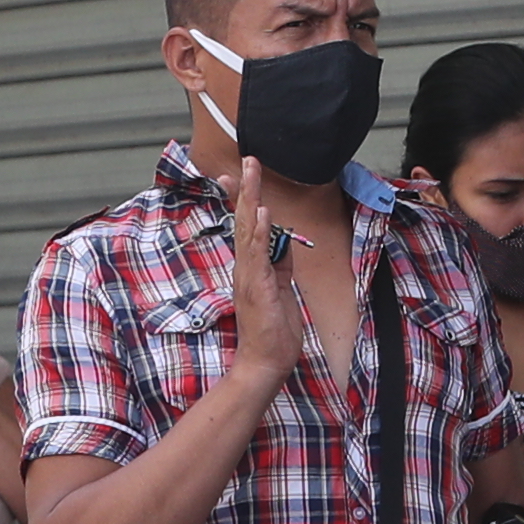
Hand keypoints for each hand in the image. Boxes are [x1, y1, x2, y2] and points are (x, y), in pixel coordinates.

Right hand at [224, 163, 308, 397]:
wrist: (265, 363)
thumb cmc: (273, 332)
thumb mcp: (282, 289)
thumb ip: (281, 264)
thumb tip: (284, 241)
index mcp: (251, 267)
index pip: (246, 226)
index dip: (244, 199)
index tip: (240, 173)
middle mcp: (245, 267)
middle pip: (243, 221)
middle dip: (246, 189)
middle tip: (246, 160)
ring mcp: (249, 276)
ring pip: (247, 231)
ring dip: (251, 200)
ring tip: (251, 173)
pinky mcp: (258, 287)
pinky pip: (259, 255)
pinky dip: (259, 232)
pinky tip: (262, 213)